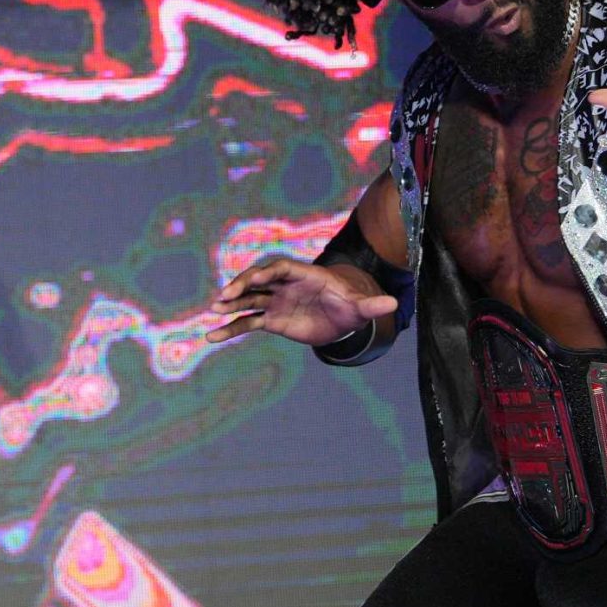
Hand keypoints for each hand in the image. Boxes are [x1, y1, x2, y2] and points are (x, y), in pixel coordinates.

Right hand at [209, 257, 397, 345]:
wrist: (342, 317)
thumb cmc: (351, 305)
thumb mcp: (361, 306)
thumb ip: (372, 304)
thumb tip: (393, 304)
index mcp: (304, 274)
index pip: (281, 268)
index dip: (266, 273)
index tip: (252, 280)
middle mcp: (285, 285)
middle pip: (259, 281)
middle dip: (242, 286)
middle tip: (224, 297)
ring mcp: (275, 301)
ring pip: (249, 300)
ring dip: (232, 305)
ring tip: (214, 312)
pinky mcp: (271, 319)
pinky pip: (247, 322)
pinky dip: (231, 329)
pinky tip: (212, 338)